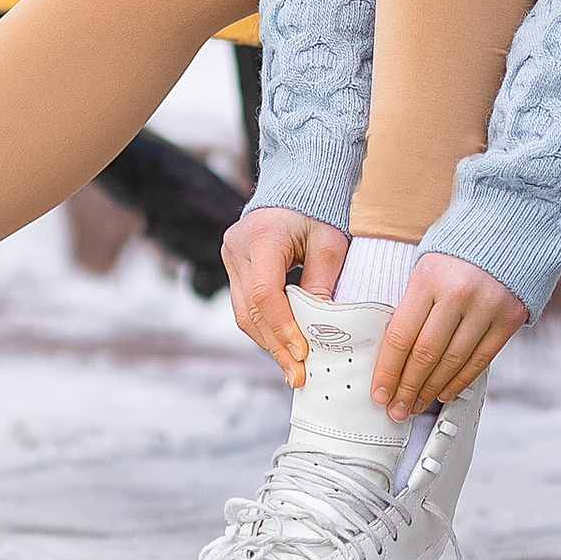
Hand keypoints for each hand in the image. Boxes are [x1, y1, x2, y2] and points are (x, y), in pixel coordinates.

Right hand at [221, 205, 349, 379]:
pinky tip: (284, 347)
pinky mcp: (233, 265)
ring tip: (293, 369)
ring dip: (269, 342)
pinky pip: (245, 305)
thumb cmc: (319, 211)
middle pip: (251, 309)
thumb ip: (322, 286)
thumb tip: (321, 333)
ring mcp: (230, 257)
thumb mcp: (330, 245)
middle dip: (276, 346)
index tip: (303, 353)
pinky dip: (265, 327)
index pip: (266, 293)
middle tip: (298, 375)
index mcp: (263, 236)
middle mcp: (237, 247)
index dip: (283, 327)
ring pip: (244, 313)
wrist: (298, 184)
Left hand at [373, 256, 526, 417]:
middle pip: (425, 355)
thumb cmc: (460, 243)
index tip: (379, 392)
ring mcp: (488, 307)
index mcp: (429, 277)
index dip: (388, 371)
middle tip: (396, 409)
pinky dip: (460, 381)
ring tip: (416, 405)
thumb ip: (413, 302)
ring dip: (431, 390)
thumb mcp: (427, 262)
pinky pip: (480, 360)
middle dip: (407, 388)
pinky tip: (444, 392)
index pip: (401, 336)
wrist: (512, 224)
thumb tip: (393, 350)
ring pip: (452, 363)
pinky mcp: (510, 318)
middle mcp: (459, 294)